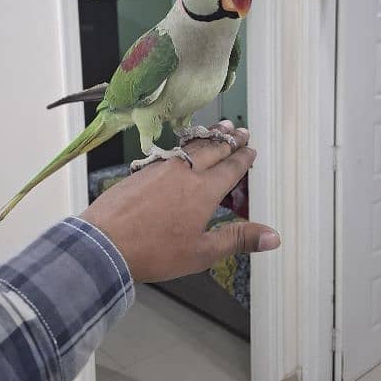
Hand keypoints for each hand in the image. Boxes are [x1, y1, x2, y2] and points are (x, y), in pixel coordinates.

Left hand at [81, 121, 279, 282]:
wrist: (105, 243)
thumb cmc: (156, 251)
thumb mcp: (202, 252)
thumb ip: (239, 239)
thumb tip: (275, 237)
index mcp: (204, 191)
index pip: (230, 168)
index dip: (243, 158)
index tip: (251, 149)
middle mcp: (185, 172)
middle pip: (213, 150)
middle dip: (230, 140)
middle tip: (241, 130)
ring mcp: (161, 167)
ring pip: (191, 146)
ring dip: (209, 136)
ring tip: (220, 127)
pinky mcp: (142, 170)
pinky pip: (171, 150)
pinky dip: (185, 144)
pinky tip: (184, 147)